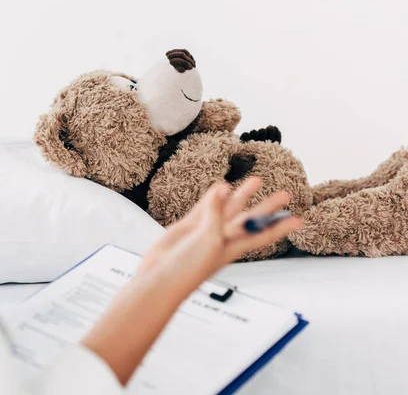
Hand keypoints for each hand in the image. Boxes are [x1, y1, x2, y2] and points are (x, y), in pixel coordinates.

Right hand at [137, 177, 301, 284]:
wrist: (158, 278)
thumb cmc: (187, 268)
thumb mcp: (208, 239)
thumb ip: (216, 212)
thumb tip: (224, 186)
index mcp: (232, 248)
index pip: (262, 234)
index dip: (279, 226)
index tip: (298, 219)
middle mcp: (222, 240)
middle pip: (250, 220)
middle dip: (267, 208)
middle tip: (285, 195)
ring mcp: (204, 233)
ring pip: (229, 210)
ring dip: (242, 197)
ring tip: (256, 180)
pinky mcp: (187, 228)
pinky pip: (204, 208)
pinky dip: (213, 197)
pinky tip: (220, 186)